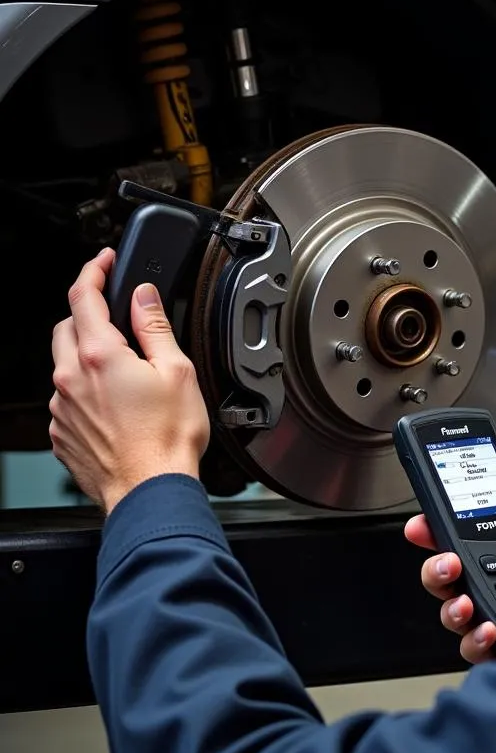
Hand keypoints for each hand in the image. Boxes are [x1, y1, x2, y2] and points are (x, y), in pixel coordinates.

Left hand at [49, 248, 210, 514]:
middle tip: (119, 320)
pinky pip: (67, 398)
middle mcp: (70, 378)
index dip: (94, 270)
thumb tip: (143, 296)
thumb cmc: (167, 439)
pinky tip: (118, 406)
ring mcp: (62, 407)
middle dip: (88, 314)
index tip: (104, 261)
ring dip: (88, 357)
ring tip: (127, 375)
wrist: (150, 491)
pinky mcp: (62, 433)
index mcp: (99, 355)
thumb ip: (155, 327)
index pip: (83, 295)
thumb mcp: (177, 371)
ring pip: (65, 364)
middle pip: (67, 327)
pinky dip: (86, 391)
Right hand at [404, 460, 495, 663]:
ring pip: (456, 615)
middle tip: (448, 561)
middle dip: (436, 568)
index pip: (467, 543)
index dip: (439, 533)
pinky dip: (476, 637)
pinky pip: (478, 649)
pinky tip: (489, 626)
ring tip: (464, 598)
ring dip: (450, 604)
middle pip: (450, 580)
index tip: (424, 523)